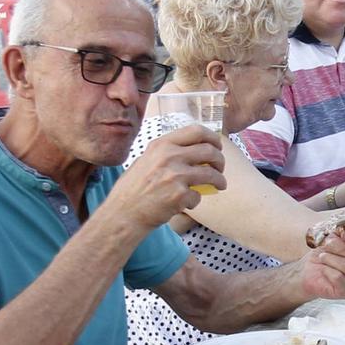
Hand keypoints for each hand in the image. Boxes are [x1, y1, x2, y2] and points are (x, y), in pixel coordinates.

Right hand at [109, 125, 225, 228]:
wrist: (124, 213)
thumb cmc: (133, 189)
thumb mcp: (146, 160)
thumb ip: (167, 153)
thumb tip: (192, 149)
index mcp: (162, 145)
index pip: (196, 131)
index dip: (212, 138)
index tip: (217, 146)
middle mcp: (169, 156)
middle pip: (210, 151)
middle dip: (220, 160)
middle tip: (220, 168)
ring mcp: (175, 175)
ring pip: (212, 174)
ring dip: (220, 181)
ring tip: (219, 186)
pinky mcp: (180, 195)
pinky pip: (199, 196)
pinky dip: (196, 201)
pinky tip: (187, 203)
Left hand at [298, 228, 344, 300]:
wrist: (314, 272)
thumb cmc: (328, 253)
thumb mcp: (335, 239)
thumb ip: (341, 234)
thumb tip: (341, 232)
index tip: (343, 234)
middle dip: (339, 247)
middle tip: (327, 243)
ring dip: (331, 258)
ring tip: (322, 256)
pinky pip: (339, 278)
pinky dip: (328, 270)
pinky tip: (324, 269)